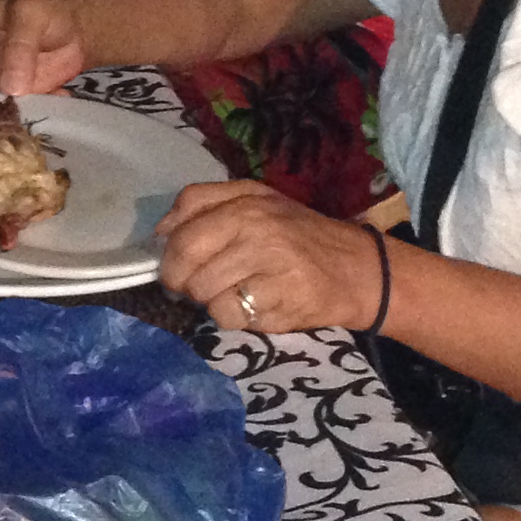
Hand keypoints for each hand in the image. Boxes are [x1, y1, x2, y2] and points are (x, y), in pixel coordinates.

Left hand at [153, 180, 380, 336]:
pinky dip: (235, 319)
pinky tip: (255, 308)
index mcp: (245, 204)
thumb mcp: (256, 202)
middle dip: (183, 283)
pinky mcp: (282, 300)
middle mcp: (257, 231)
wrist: (359, 270)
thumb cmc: (299, 235)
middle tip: (196, 288)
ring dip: (212, 302)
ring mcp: (271, 266)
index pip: (182, 230)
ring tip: (236, 294)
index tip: (176, 268)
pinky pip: (231, 317)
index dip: (169, 256)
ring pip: (205, 295)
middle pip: (187, 264)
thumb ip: (204, 203)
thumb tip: (161, 230)